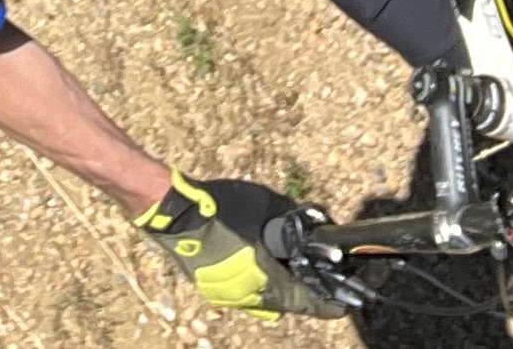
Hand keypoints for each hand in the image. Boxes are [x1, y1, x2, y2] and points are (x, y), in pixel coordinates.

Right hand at [134, 173, 343, 319]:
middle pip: (284, 303)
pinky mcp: (208, 287)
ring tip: (281, 266)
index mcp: (264, 281)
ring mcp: (225, 295)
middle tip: (312, 276)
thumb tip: (310, 224)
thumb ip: (290, 217)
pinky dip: (253, 282)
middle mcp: (246, 296)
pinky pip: (241, 292)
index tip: (344, 307)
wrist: (168, 211)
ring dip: (275, 287)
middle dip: (300, 292)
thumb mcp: (262, 204)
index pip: (306, 302)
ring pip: (261, 300)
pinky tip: (252, 260)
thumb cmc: (217, 207)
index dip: (329, 305)